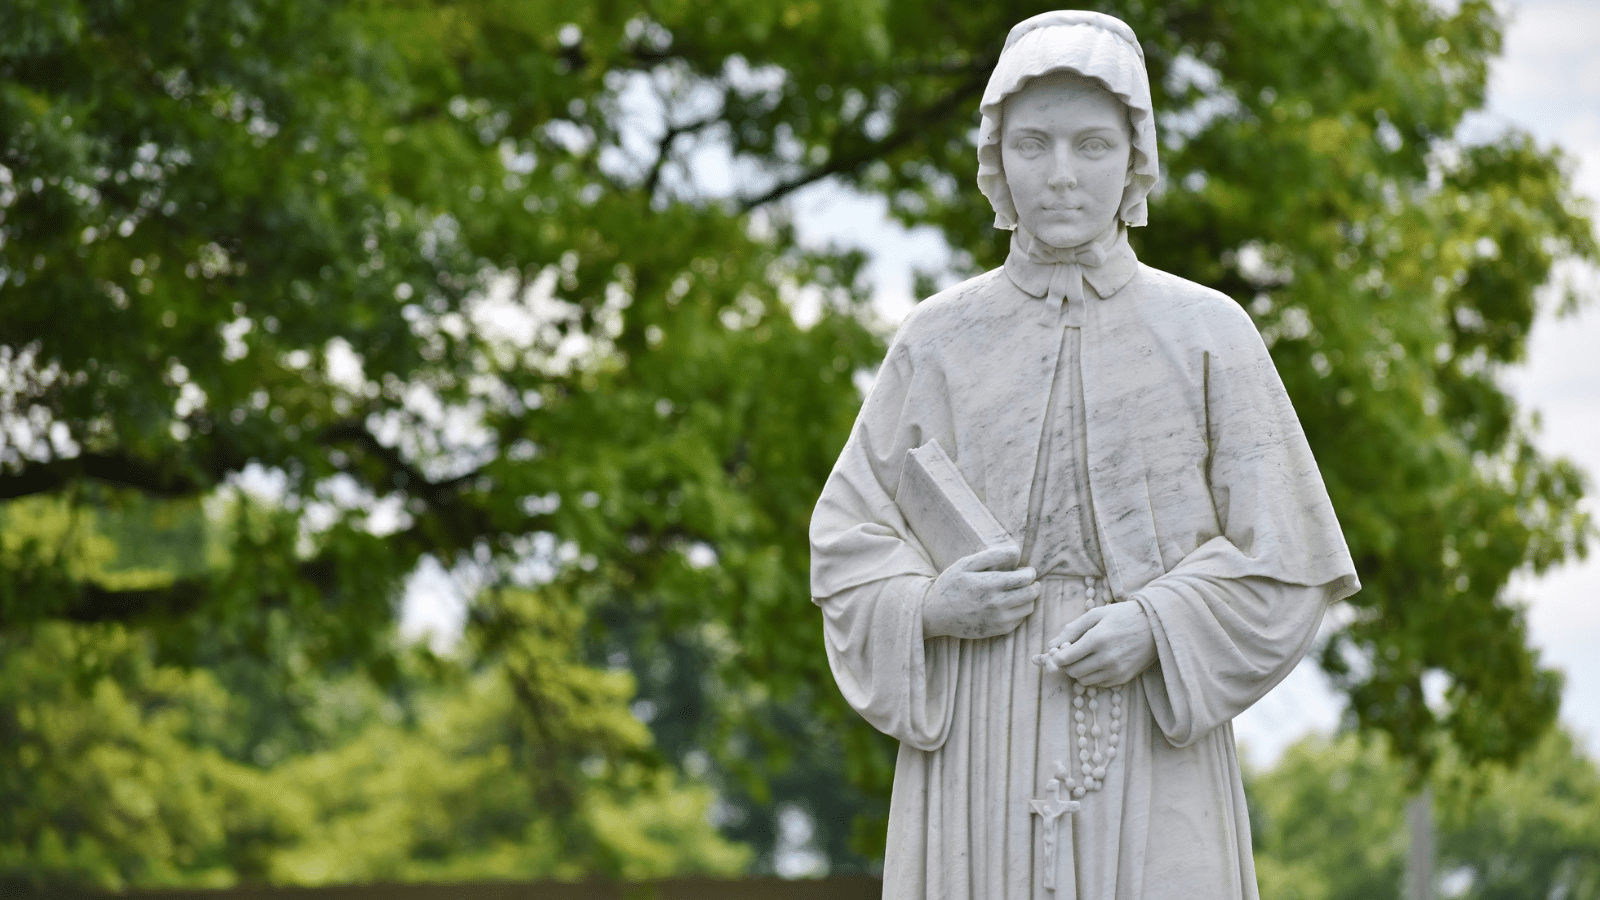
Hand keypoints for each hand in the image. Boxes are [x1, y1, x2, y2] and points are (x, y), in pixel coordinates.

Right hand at [922, 545, 1038, 639]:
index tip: (1024, 570)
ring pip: (1029, 607)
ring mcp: (998, 619)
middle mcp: (996, 603)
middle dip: (1033, 584)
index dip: (1029, 572)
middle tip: (1026, 580)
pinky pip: (1020, 620)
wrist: (935, 614)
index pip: (1025, 578)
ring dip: (1029, 598)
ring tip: (1018, 592)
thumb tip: (1016, 551)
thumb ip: (992, 556)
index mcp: (990, 584)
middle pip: (1031, 593)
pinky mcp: (997, 631)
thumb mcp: (965, 564)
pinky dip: (1020, 611)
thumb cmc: (950, 585)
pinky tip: (1009, 604)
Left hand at [1034, 602, 1155, 686]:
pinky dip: (1092, 675)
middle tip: (1069, 654)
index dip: (1054, 658)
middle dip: (1065, 664)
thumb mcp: (1096, 614)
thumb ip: (1071, 630)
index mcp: (1097, 639)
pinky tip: (1098, 662)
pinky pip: (1097, 684)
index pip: (1065, 658)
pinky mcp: (1123, 678)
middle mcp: (1106, 658)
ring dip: (1078, 671)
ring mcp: (1116, 671)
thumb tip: (1051, 646)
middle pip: (1072, 671)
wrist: (1155, 626)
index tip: (1051, 655)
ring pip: (1083, 680)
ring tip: (1085, 656)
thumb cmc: (1123, 616)